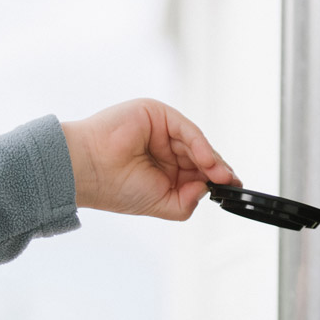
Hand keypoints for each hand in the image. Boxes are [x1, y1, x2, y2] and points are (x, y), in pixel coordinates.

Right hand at [61, 99, 239, 219]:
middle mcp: (161, 150)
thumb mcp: (160, 204)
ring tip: (221, 176)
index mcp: (160, 171)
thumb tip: (208, 188)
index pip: (194, 173)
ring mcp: (159, 132)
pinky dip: (200, 147)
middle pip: (199, 157)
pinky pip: (186, 130)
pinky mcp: (157, 115)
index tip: (231, 189)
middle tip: (230, 183)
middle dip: (216, 171)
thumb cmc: (113, 188)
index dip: (214, 180)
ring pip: (195, 144)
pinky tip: (207, 162)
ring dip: (212, 161)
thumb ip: (186, 201)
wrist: (87, 171)